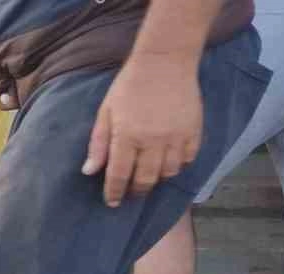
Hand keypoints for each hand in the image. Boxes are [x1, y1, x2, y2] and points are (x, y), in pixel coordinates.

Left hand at [83, 53, 202, 207]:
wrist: (164, 61)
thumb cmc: (129, 86)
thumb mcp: (106, 112)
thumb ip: (98, 143)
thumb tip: (89, 171)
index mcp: (127, 136)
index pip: (119, 175)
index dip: (114, 193)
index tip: (112, 202)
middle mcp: (152, 140)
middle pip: (145, 180)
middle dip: (136, 191)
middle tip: (130, 193)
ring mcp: (176, 136)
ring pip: (168, 173)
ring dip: (157, 179)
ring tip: (148, 176)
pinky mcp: (194, 130)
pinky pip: (187, 159)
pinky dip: (178, 165)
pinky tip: (168, 162)